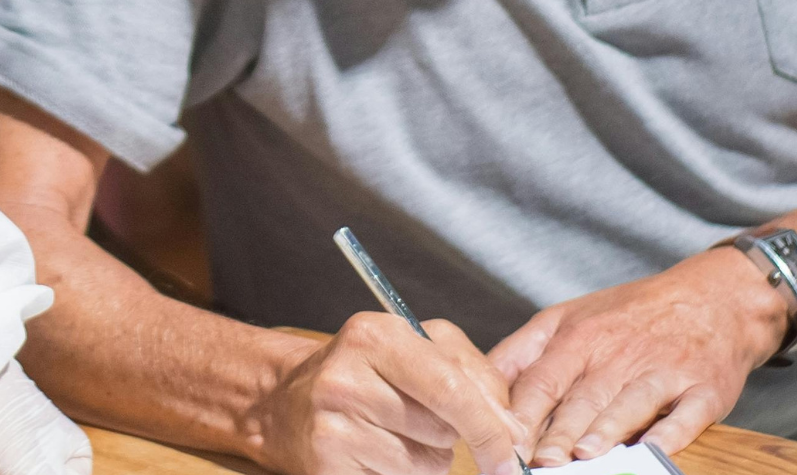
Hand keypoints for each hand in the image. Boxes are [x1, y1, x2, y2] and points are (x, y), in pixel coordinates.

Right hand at [241, 313, 531, 474]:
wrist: (283, 404)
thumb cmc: (362, 374)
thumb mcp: (413, 348)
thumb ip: (470, 373)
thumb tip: (510, 428)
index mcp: (374, 336)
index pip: (452, 387)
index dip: (491, 425)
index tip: (512, 449)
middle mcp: (346, 380)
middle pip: (442, 429)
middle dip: (452, 435)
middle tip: (429, 424)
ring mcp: (332, 428)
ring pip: (424, 463)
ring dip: (425, 458)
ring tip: (392, 435)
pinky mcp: (328, 469)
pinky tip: (376, 454)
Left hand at [492, 249, 787, 465]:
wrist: (715, 297)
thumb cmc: (630, 315)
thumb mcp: (568, 318)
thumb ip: (522, 353)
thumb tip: (476, 386)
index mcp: (579, 338)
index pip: (542, 380)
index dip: (520, 414)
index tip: (501, 443)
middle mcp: (619, 354)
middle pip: (582, 399)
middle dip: (559, 433)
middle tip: (540, 463)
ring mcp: (663, 371)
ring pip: (630, 405)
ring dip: (608, 431)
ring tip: (585, 456)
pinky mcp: (703, 389)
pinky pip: (686, 415)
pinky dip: (671, 433)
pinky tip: (653, 450)